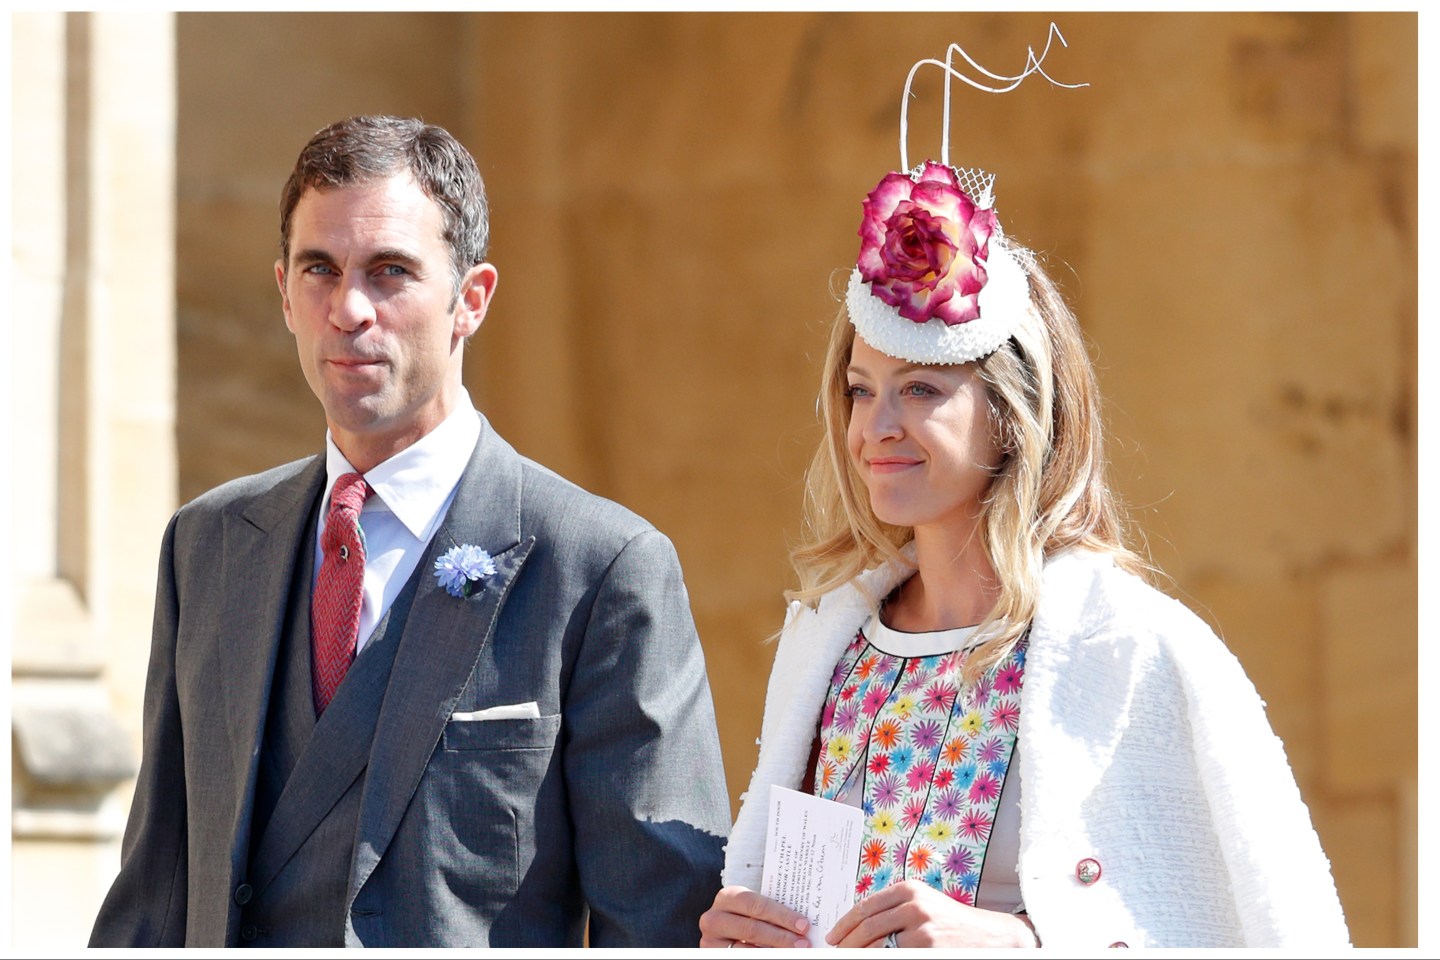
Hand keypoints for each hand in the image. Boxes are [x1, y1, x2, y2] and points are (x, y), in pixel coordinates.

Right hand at [699, 885, 811, 947]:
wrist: (723, 931)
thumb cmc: (745, 916)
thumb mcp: (752, 908)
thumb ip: (769, 912)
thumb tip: (801, 923)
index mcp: (727, 897)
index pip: (757, 905)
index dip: (782, 916)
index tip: (803, 925)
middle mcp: (714, 918)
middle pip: (752, 929)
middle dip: (781, 937)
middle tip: (803, 943)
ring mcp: (711, 941)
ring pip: (747, 950)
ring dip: (775, 952)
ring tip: (795, 952)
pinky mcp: (713, 955)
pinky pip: (741, 958)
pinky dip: (764, 958)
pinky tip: (777, 956)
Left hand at [825, 880, 1037, 947]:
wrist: (993, 937)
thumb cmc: (954, 923)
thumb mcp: (925, 905)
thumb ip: (895, 909)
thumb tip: (858, 927)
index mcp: (910, 890)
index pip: (866, 907)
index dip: (845, 924)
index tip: (833, 936)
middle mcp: (914, 906)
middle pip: (867, 928)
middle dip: (848, 944)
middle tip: (837, 953)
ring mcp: (923, 930)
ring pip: (878, 947)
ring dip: (861, 955)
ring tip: (852, 959)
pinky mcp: (929, 950)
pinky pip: (895, 959)